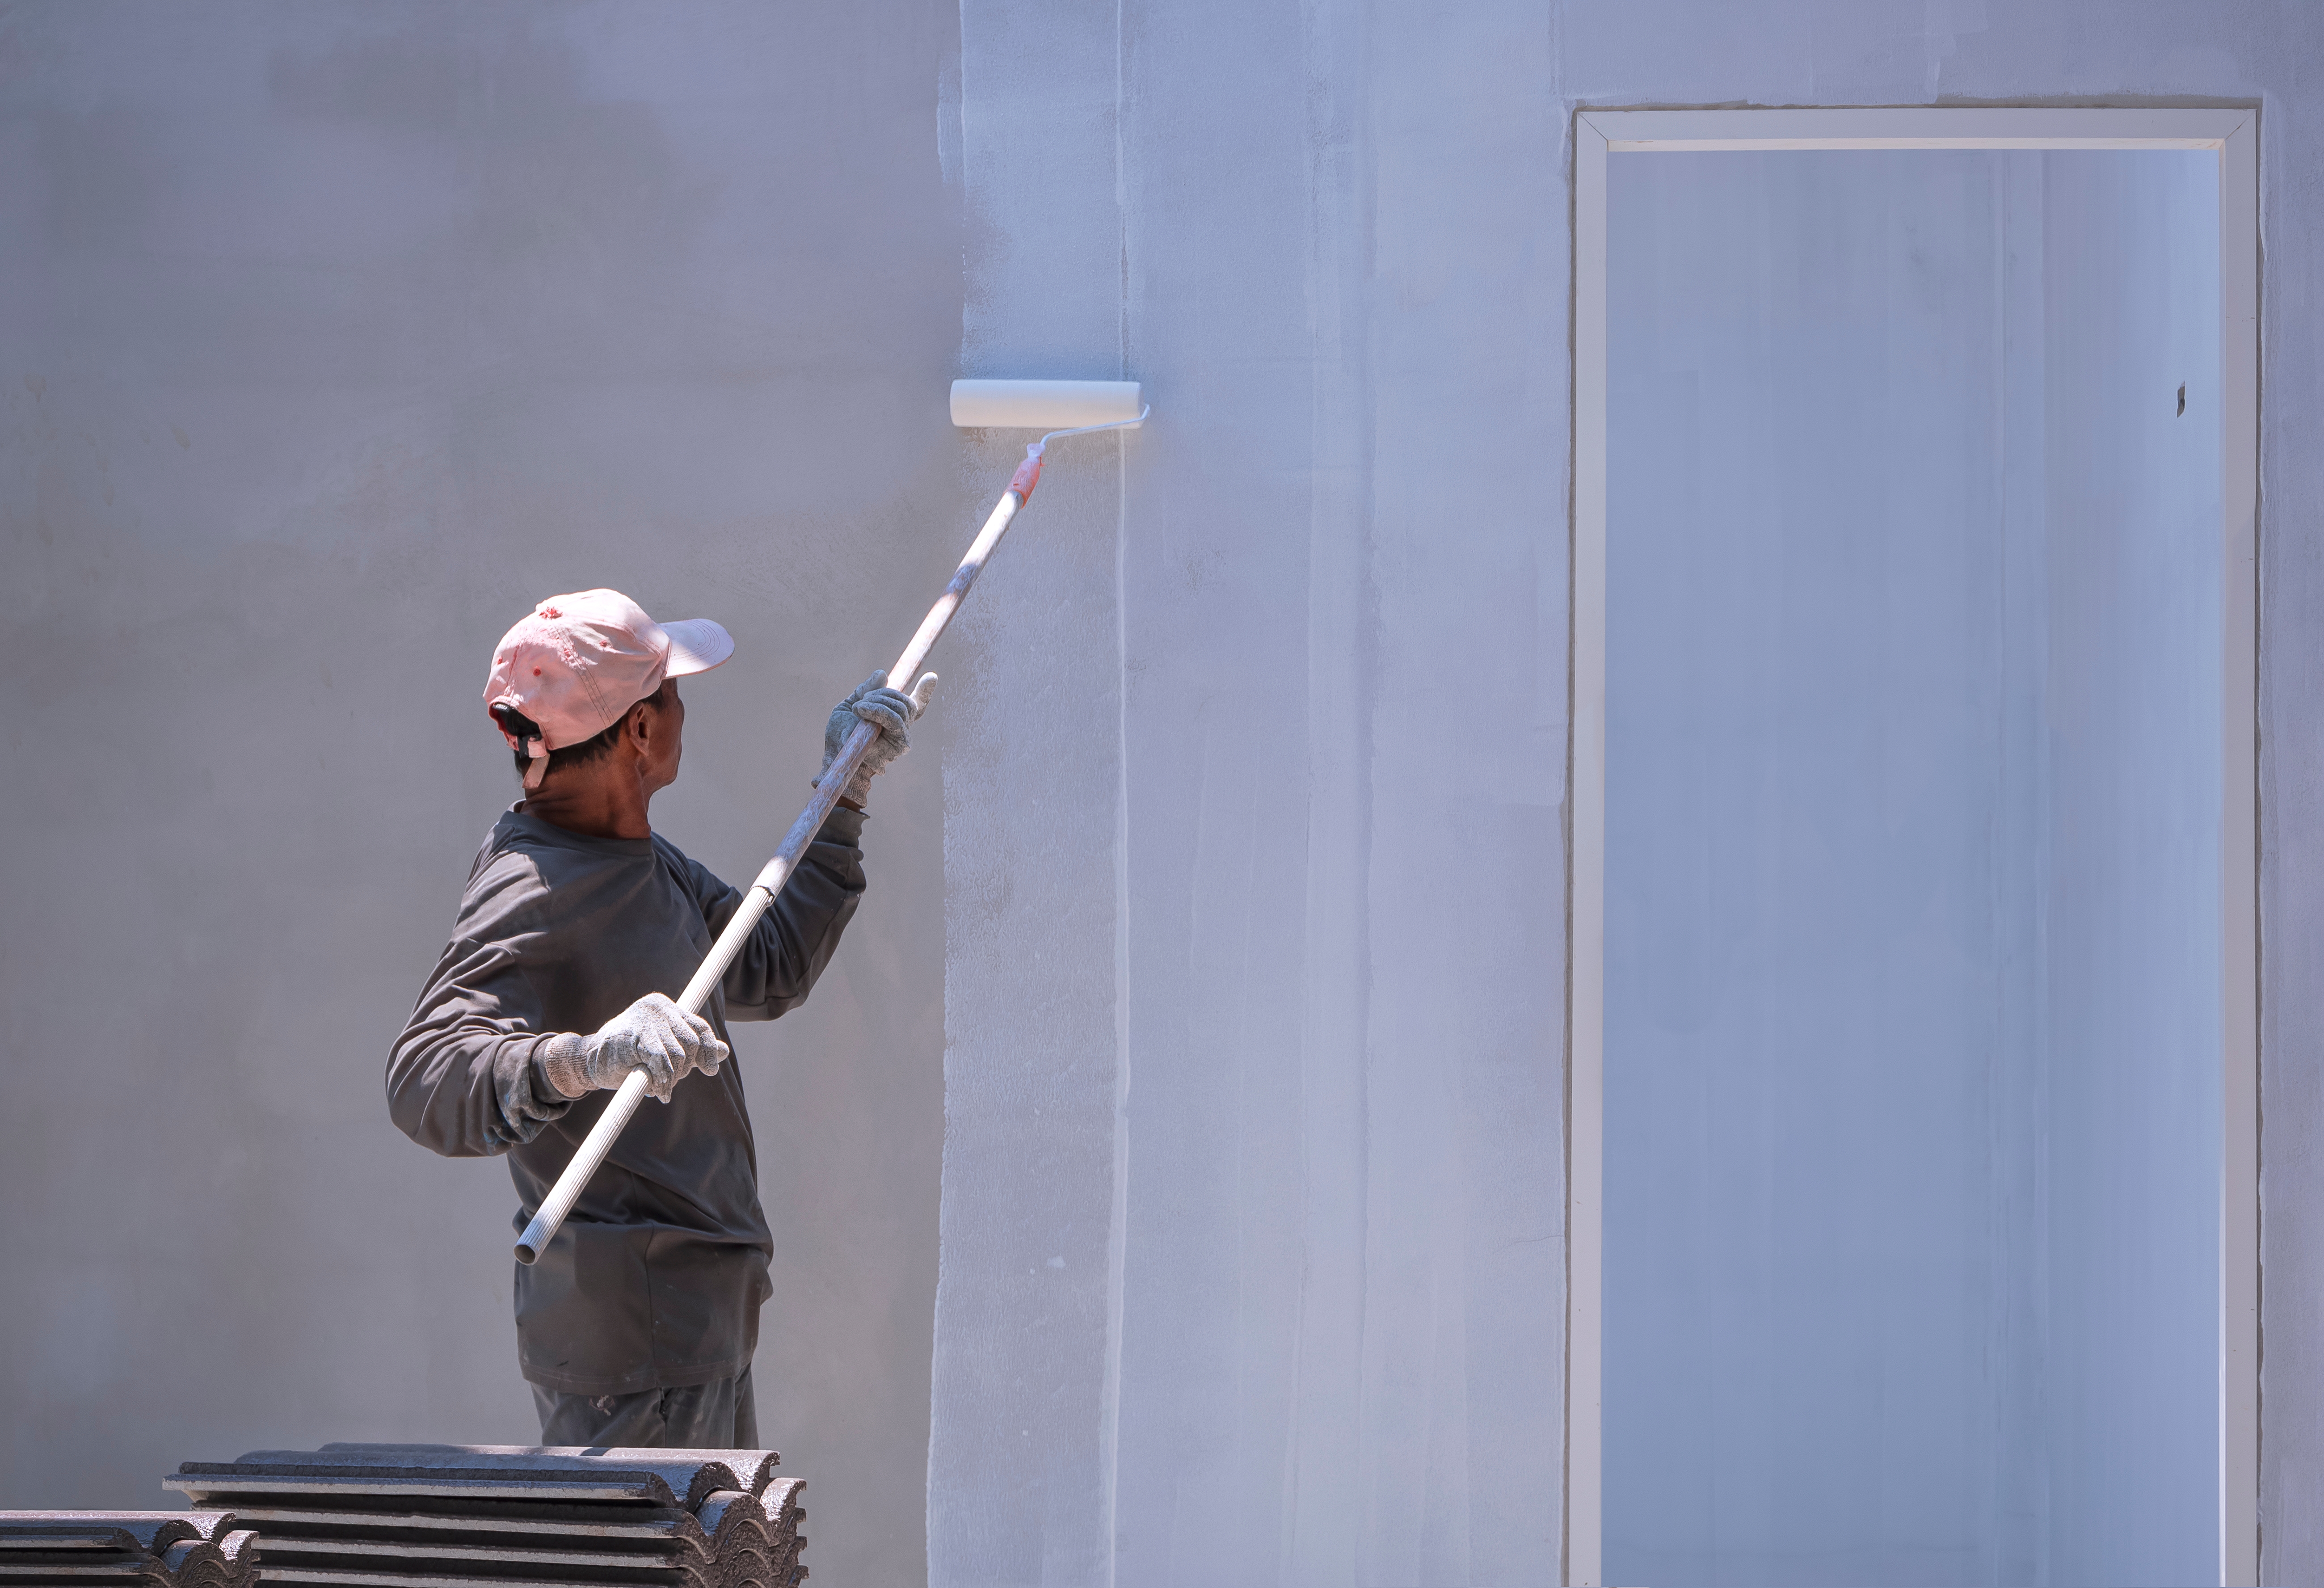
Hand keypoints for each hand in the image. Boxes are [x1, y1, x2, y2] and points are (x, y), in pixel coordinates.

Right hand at [542, 992, 728, 1104]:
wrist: (591, 1061)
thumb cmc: (630, 1055)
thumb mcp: (666, 1049)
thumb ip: (693, 1049)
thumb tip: (724, 1051)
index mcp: (666, 1007)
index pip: (699, 1028)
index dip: (708, 1051)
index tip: (711, 1071)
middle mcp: (656, 1007)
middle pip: (690, 1043)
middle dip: (686, 1068)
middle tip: (671, 1083)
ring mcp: (643, 1020)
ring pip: (677, 1054)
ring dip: (673, 1078)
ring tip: (661, 1088)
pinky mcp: (630, 1037)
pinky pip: (660, 1061)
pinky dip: (663, 1080)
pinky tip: (659, 1091)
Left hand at [818, 669, 937, 804]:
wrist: (836, 752)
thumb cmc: (841, 733)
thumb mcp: (852, 704)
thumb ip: (867, 690)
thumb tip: (882, 674)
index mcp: (894, 718)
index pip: (915, 705)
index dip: (925, 692)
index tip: (931, 677)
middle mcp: (902, 728)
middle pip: (906, 702)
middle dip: (884, 693)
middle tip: (863, 698)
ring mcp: (902, 737)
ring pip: (901, 709)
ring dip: (877, 702)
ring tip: (858, 708)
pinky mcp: (900, 745)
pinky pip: (895, 719)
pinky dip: (878, 710)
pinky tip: (861, 710)